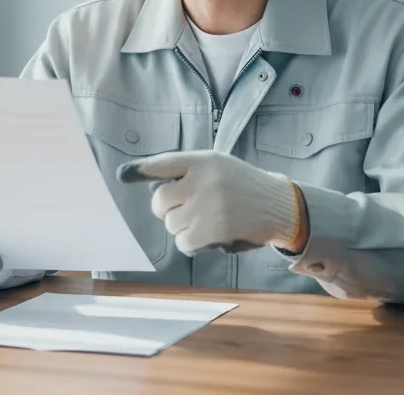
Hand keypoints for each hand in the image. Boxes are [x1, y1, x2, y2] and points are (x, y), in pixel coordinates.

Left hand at [117, 150, 304, 254]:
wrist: (280, 206)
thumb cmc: (243, 186)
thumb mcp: (219, 166)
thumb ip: (187, 171)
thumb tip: (149, 185)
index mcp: (203, 160)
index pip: (163, 164)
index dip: (141, 170)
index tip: (123, 174)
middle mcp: (203, 180)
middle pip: (159, 201)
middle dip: (166, 209)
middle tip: (186, 208)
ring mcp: (207, 206)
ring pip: (171, 224)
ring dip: (183, 226)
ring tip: (208, 219)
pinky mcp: (212, 230)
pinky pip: (183, 242)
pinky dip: (191, 242)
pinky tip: (208, 235)